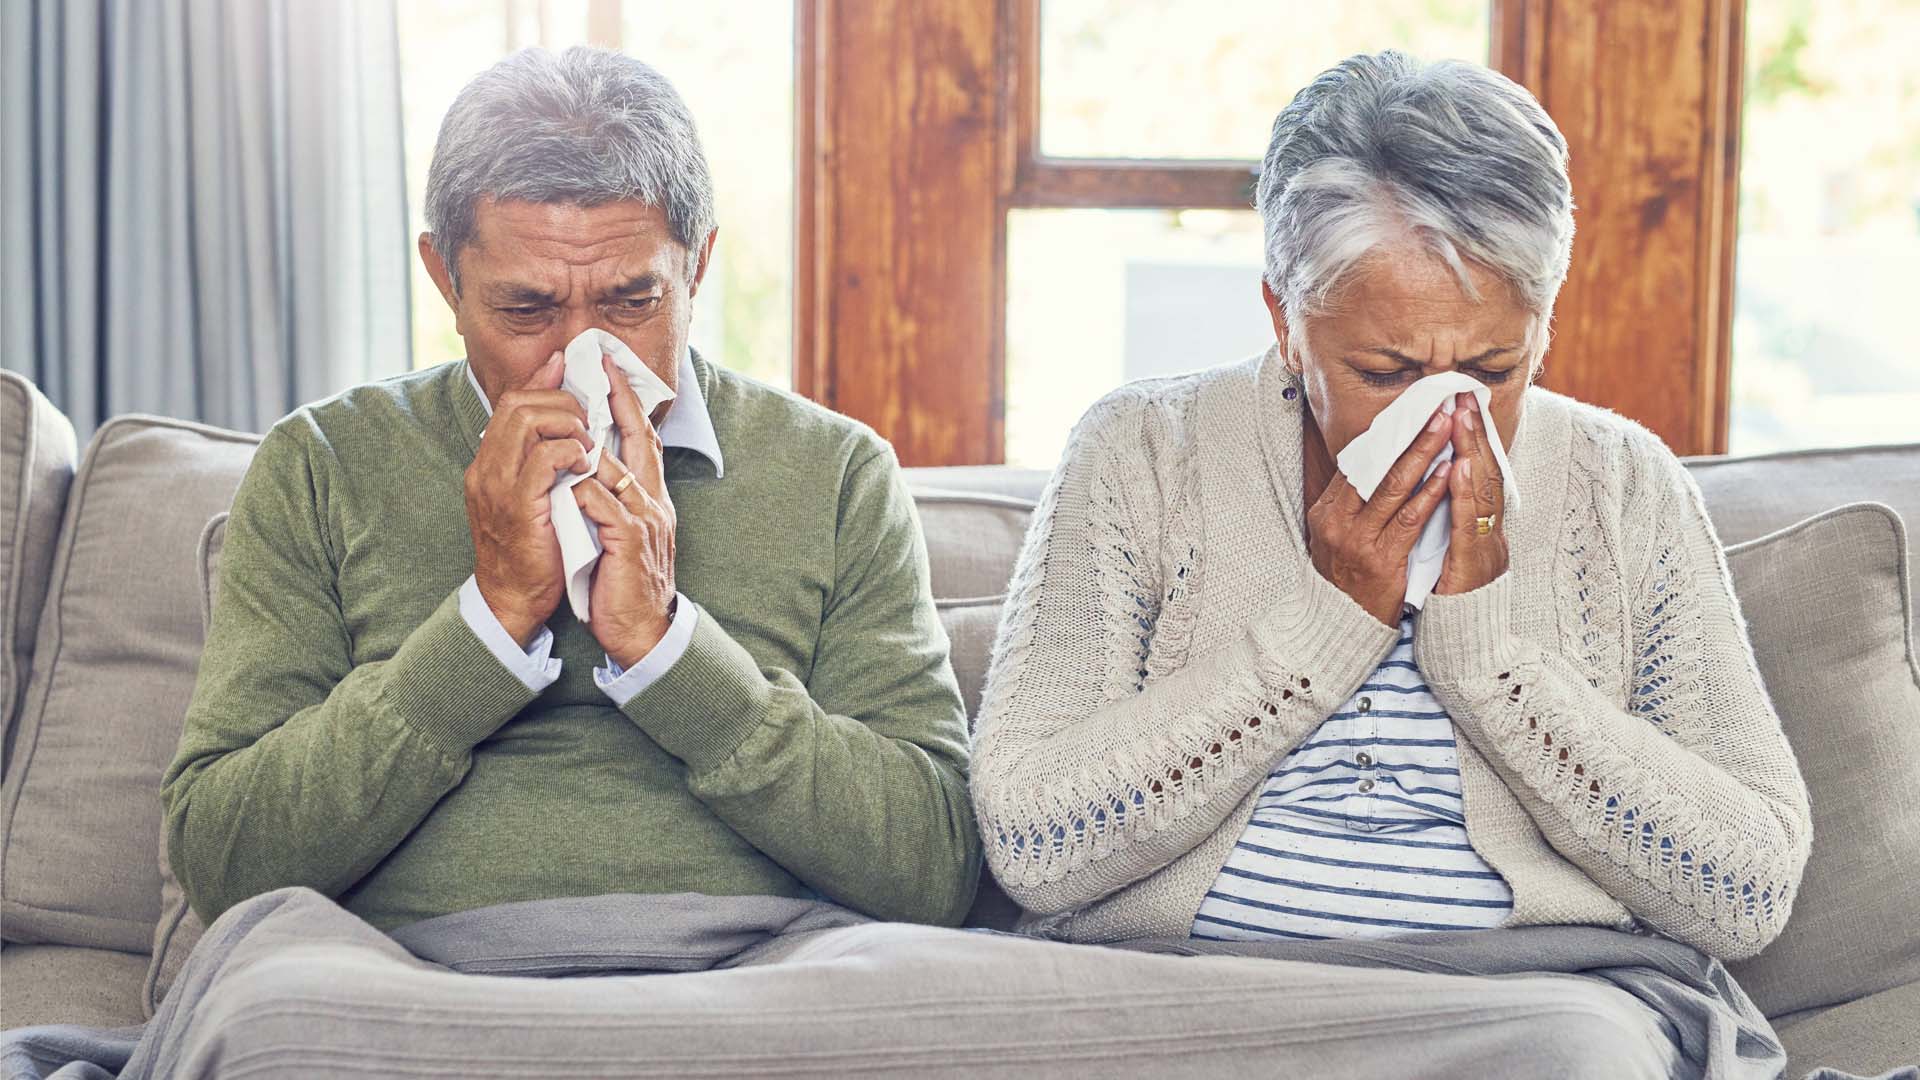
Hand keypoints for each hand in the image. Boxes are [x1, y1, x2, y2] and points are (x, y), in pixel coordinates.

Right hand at [465, 352, 592, 645]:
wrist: (513, 599)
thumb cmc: (533, 547)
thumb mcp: (532, 494)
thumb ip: (543, 457)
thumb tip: (566, 419)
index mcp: (488, 463)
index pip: (511, 401)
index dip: (543, 381)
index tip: (572, 375)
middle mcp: (486, 468)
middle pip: (519, 402)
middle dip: (561, 401)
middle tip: (587, 422)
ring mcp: (498, 485)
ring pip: (528, 421)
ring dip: (568, 423)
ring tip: (588, 444)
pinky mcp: (518, 505)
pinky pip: (544, 458)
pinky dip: (570, 452)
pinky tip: (585, 464)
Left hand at [571, 354, 677, 667]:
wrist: (644, 631)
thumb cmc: (623, 586)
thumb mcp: (619, 535)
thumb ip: (608, 501)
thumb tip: (587, 471)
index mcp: (650, 498)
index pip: (644, 439)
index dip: (629, 404)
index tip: (611, 372)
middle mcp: (653, 501)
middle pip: (640, 438)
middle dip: (619, 401)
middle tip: (600, 368)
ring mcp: (644, 518)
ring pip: (614, 466)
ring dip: (585, 448)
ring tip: (564, 422)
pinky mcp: (629, 539)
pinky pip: (601, 502)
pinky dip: (581, 491)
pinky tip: (565, 487)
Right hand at [1307, 405, 1454, 626]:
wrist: (1340, 626)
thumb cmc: (1346, 577)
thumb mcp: (1335, 536)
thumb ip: (1351, 503)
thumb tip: (1374, 464)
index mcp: (1326, 511)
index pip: (1358, 462)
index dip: (1387, 434)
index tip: (1412, 410)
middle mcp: (1337, 522)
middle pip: (1377, 467)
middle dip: (1410, 434)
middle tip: (1435, 407)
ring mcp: (1358, 541)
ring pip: (1395, 487)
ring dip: (1425, 453)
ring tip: (1447, 428)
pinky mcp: (1382, 560)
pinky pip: (1411, 519)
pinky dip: (1431, 493)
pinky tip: (1449, 473)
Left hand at [1433, 392, 1509, 595]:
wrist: (1470, 646)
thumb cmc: (1456, 602)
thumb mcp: (1452, 556)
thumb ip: (1450, 524)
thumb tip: (1437, 489)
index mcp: (1484, 529)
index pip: (1481, 475)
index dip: (1473, 439)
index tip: (1462, 405)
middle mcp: (1491, 533)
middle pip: (1487, 474)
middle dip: (1474, 433)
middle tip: (1463, 396)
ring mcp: (1488, 548)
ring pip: (1484, 492)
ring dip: (1474, 452)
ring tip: (1463, 419)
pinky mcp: (1477, 565)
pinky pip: (1471, 524)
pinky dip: (1468, 494)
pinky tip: (1462, 468)